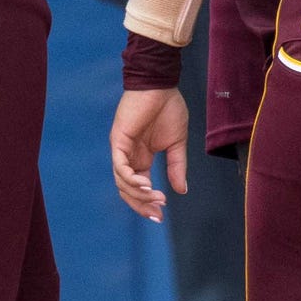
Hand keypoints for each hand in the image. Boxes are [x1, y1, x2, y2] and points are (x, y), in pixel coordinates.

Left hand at [110, 87, 188, 220]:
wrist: (161, 85)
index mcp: (141, 158)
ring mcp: (122, 149)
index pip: (139, 187)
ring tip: (156, 197)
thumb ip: (177, 167)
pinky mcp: (118, 140)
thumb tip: (182, 190)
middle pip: (127, 190)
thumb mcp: (177, 143)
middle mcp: (129, 157)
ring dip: (139, 194)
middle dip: (141, 205)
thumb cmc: (168, 109)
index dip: (147, 203)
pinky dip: (131, 179)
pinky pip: (120, 166)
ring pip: (123, 182)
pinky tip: (146, 184)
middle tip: (157, 214)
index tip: (161, 215)